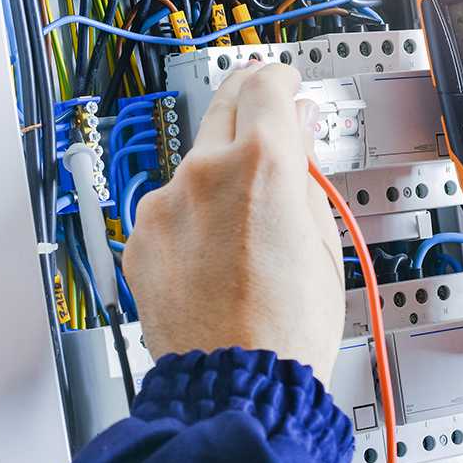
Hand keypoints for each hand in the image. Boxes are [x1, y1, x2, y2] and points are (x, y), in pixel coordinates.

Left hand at [125, 62, 344, 377]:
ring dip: (218, 175)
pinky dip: (189, 218)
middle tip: (267, 118)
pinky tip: (214, 255)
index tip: (286, 85)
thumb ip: (305, 172)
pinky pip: (169, 209)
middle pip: (223, 106)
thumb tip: (299, 132)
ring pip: (194, 166)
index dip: (281, 80)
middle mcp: (203, 173)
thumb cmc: (285, 327)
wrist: (234, 382)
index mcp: (261, 163)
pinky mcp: (140, 238)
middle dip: (248, 105)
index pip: (266, 85)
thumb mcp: (322, 238)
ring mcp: (164, 205)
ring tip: (245, 225)